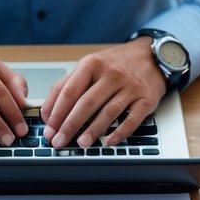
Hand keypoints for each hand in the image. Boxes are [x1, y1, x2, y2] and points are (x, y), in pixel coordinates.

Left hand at [41, 38, 165, 148]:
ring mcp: (130, 86)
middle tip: (59, 141)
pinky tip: (109, 141)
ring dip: (92, 131)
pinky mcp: (146, 98)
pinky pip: (132, 119)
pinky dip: (120, 132)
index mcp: (92, 64)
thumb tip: (48, 112)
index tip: (49, 130)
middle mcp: (111, 74)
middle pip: (86, 103)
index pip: (69, 91)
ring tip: (81, 144)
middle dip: (69, 125)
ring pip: (108, 112)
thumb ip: (67, 85)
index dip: (56, 113)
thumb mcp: (90, 65)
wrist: (151, 55)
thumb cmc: (116, 64)